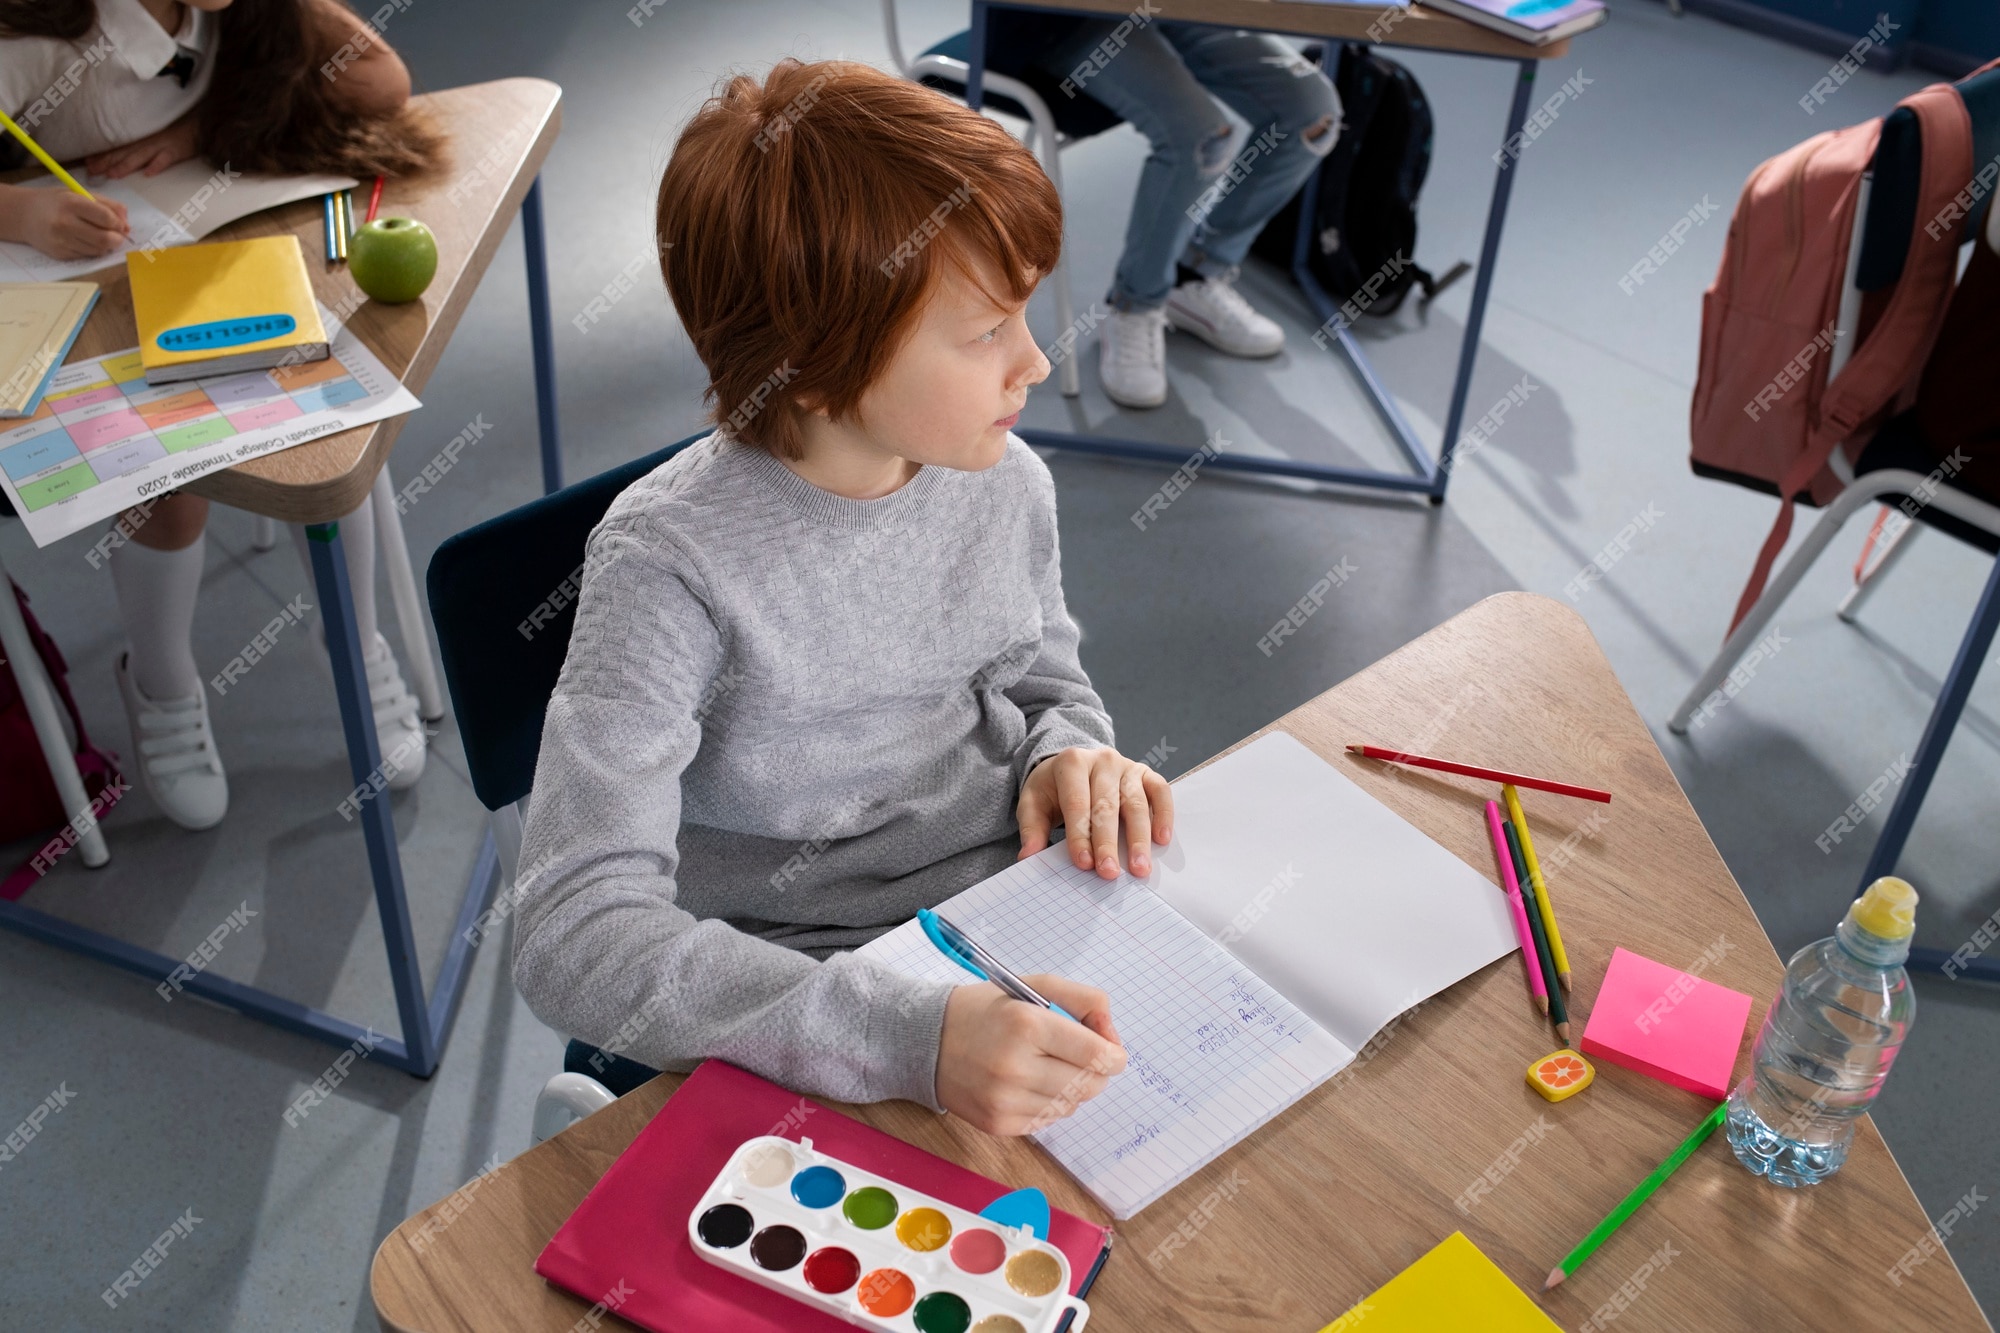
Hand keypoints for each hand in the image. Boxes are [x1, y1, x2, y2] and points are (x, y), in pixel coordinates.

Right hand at [8, 187, 127, 259]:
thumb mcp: (79, 194)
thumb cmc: (56, 202)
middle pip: (105, 239)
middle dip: (118, 239)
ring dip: (106, 246)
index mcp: (71, 203)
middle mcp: (65, 223)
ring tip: (100, 235)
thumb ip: (107, 204)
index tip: (120, 224)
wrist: (23, 214)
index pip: (106, 218)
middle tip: (117, 235)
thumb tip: (127, 223)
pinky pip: (87, 256)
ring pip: (98, 250)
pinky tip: (85, 240)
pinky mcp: (60, 254)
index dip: (119, 223)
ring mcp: (61, 240)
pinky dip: (93, 250)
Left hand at [84, 114, 199, 178]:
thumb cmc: (175, 129)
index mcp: (139, 138)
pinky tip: (149, 173)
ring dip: (126, 165)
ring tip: (113, 174)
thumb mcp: (152, 133)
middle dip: (106, 162)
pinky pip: (165, 159)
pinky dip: (157, 165)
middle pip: (123, 153)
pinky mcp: (175, 151)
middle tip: (92, 172)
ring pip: (139, 156)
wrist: (197, 124)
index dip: (102, 155)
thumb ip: (138, 143)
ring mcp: (161, 146)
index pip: (117, 147)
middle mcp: (146, 142)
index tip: (87, 163)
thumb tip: (117, 154)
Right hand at [935, 974, 1126, 1135]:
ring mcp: (1004, 1100)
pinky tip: (1027, 1084)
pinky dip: (1048, 1103)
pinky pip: (1048, 1120)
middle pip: (1089, 1084)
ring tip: (1045, 1066)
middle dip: (1094, 1070)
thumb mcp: (1034, 986)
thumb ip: (1084, 1001)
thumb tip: (1112, 1038)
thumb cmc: (987, 1011)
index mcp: (1027, 1025)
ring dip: (1070, 1088)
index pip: (1096, 1054)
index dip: (1114, 1054)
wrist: (926, 1041)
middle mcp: (1015, 1066)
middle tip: (1078, 1056)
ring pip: (1071, 1105)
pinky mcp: (998, 1124)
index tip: (1112, 1052)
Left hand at [1017, 746, 1172, 878]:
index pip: (1077, 803)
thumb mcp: (1034, 802)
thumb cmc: (1054, 789)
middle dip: (1108, 842)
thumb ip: (1031, 829)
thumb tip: (1028, 857)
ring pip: (1136, 802)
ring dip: (1139, 838)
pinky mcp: (1146, 773)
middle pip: (1107, 805)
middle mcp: (1102, 760)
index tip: (1084, 864)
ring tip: (1139, 868)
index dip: (1080, 835)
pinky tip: (1161, 840)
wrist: (1073, 766)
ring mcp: (1127, 766)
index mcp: (1072, 763)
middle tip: (1109, 873)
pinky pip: (1160, 791)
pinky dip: (1164, 814)